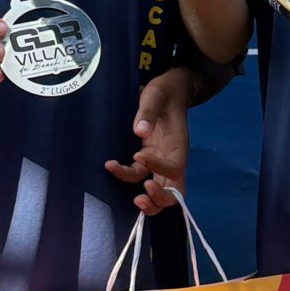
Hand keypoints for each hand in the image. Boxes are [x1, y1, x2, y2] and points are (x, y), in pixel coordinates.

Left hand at [105, 69, 192, 214]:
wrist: (169, 90)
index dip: (158, 168)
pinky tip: (111, 166)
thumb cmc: (165, 92)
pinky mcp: (148, 159)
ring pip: (159, 189)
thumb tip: (139, 130)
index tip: (138, 155)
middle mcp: (171, 158)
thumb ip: (148, 111)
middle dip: (160, 200)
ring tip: (134, 200)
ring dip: (149, 200)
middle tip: (140, 199)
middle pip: (173, 190)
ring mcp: (160, 160)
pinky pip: (140, 176)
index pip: (173, 167)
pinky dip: (128, 178)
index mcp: (178, 145)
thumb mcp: (156, 95)